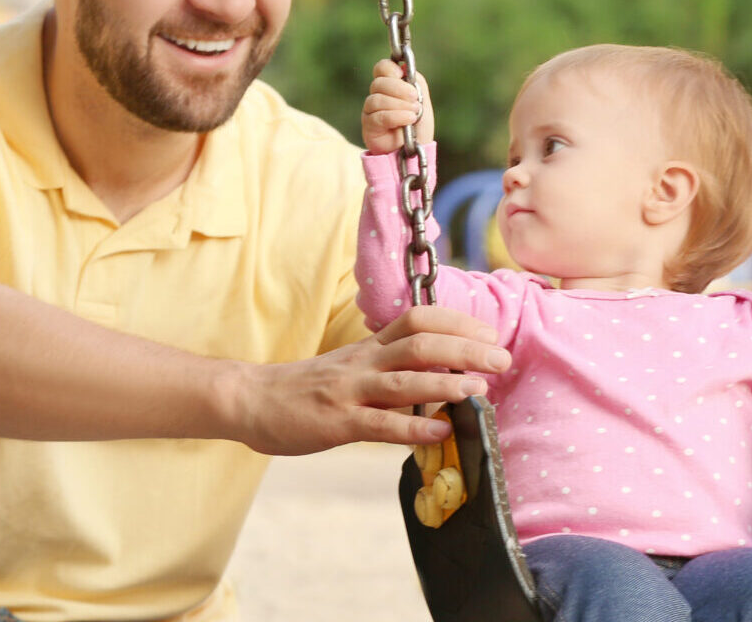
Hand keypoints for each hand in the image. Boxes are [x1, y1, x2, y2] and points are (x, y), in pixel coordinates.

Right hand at [231, 306, 509, 455]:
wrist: (250, 400)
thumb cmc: (308, 387)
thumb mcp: (352, 365)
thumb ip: (391, 366)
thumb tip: (442, 374)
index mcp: (369, 347)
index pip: (418, 319)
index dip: (457, 321)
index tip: (488, 331)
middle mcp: (364, 362)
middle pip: (421, 344)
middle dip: (466, 349)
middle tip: (501, 358)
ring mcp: (350, 392)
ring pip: (404, 382)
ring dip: (446, 384)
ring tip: (480, 389)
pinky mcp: (336, 423)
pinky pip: (380, 425)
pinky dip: (414, 429)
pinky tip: (441, 432)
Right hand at [361, 59, 433, 154]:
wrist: (416, 150)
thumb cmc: (418, 126)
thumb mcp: (422, 100)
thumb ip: (416, 82)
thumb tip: (405, 67)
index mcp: (389, 86)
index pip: (381, 68)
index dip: (390, 69)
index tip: (402, 75)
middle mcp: (377, 96)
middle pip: (379, 83)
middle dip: (399, 89)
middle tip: (415, 98)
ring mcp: (370, 111)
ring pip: (377, 99)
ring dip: (400, 105)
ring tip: (414, 114)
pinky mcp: (368, 126)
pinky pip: (379, 116)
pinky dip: (396, 116)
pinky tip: (409, 119)